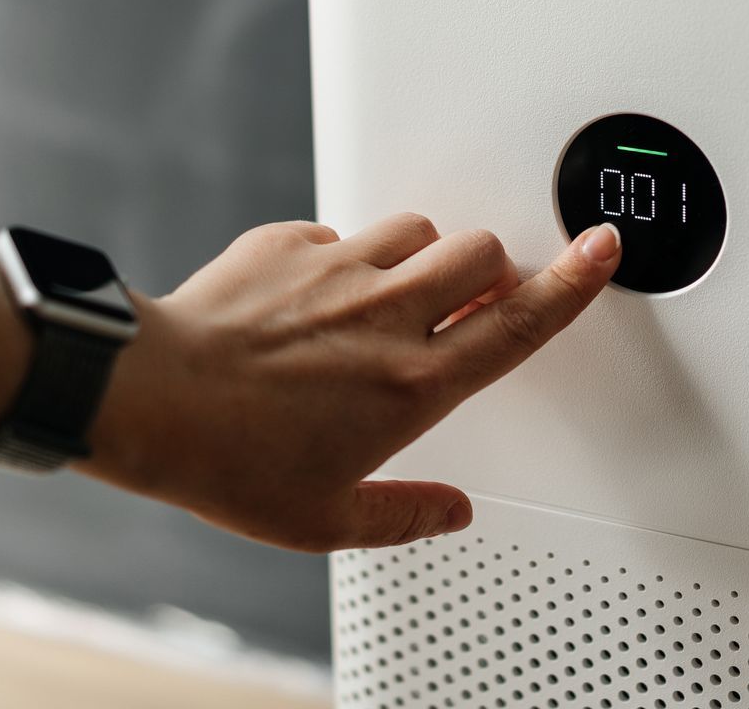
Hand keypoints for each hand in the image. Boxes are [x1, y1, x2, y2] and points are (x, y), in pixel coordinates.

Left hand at [78, 214, 621, 552]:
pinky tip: (315, 293)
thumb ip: (401, 517)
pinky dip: (344, 254)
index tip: (602, 249)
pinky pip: (341, 228)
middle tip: (473, 298)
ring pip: (421, 228)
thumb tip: (449, 515)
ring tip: (392, 293)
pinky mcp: (290, 243)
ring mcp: (339, 270)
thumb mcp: (323, 521)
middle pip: (484, 253)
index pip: (520, 323)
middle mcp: (387, 316)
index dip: (573, 282)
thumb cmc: (227, 460)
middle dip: (493, 269)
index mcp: (412, 385)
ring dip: (424, 255)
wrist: (146, 399)